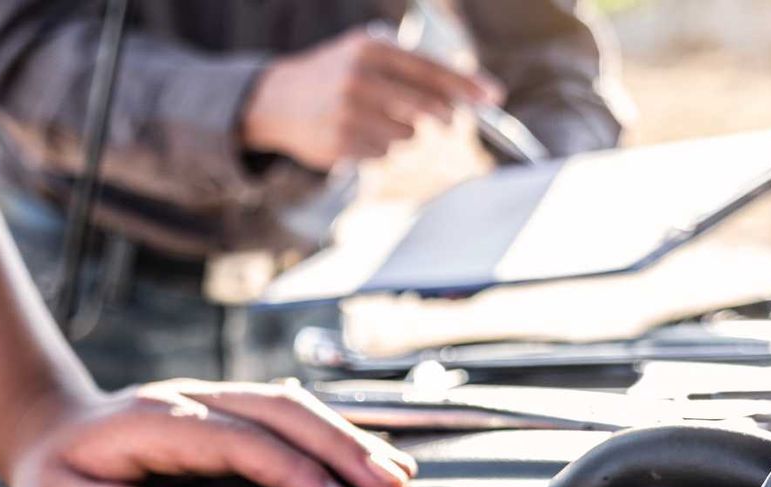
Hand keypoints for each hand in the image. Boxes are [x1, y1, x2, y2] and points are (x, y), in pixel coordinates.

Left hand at [4, 380, 416, 486]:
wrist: (47, 429)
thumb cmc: (55, 470)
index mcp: (158, 424)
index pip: (242, 441)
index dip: (294, 470)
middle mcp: (194, 402)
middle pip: (283, 412)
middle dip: (343, 448)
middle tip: (390, 486)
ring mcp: (213, 402)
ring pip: (293, 407)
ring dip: (348, 439)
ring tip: (396, 476)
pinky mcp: (226, 414)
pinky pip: (287, 416)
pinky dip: (331, 435)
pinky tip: (366, 457)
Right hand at [240, 25, 501, 170]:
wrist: (276, 99)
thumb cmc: (334, 75)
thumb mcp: (365, 55)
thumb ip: (409, 69)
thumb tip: (463, 97)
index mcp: (371, 50)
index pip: (431, 70)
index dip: (467, 85)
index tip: (494, 97)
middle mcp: (359, 79)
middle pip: (427, 108)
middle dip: (444, 118)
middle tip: (449, 121)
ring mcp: (348, 113)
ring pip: (408, 136)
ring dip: (404, 134)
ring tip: (377, 121)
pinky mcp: (340, 143)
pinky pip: (384, 154)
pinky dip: (379, 148)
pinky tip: (357, 135)